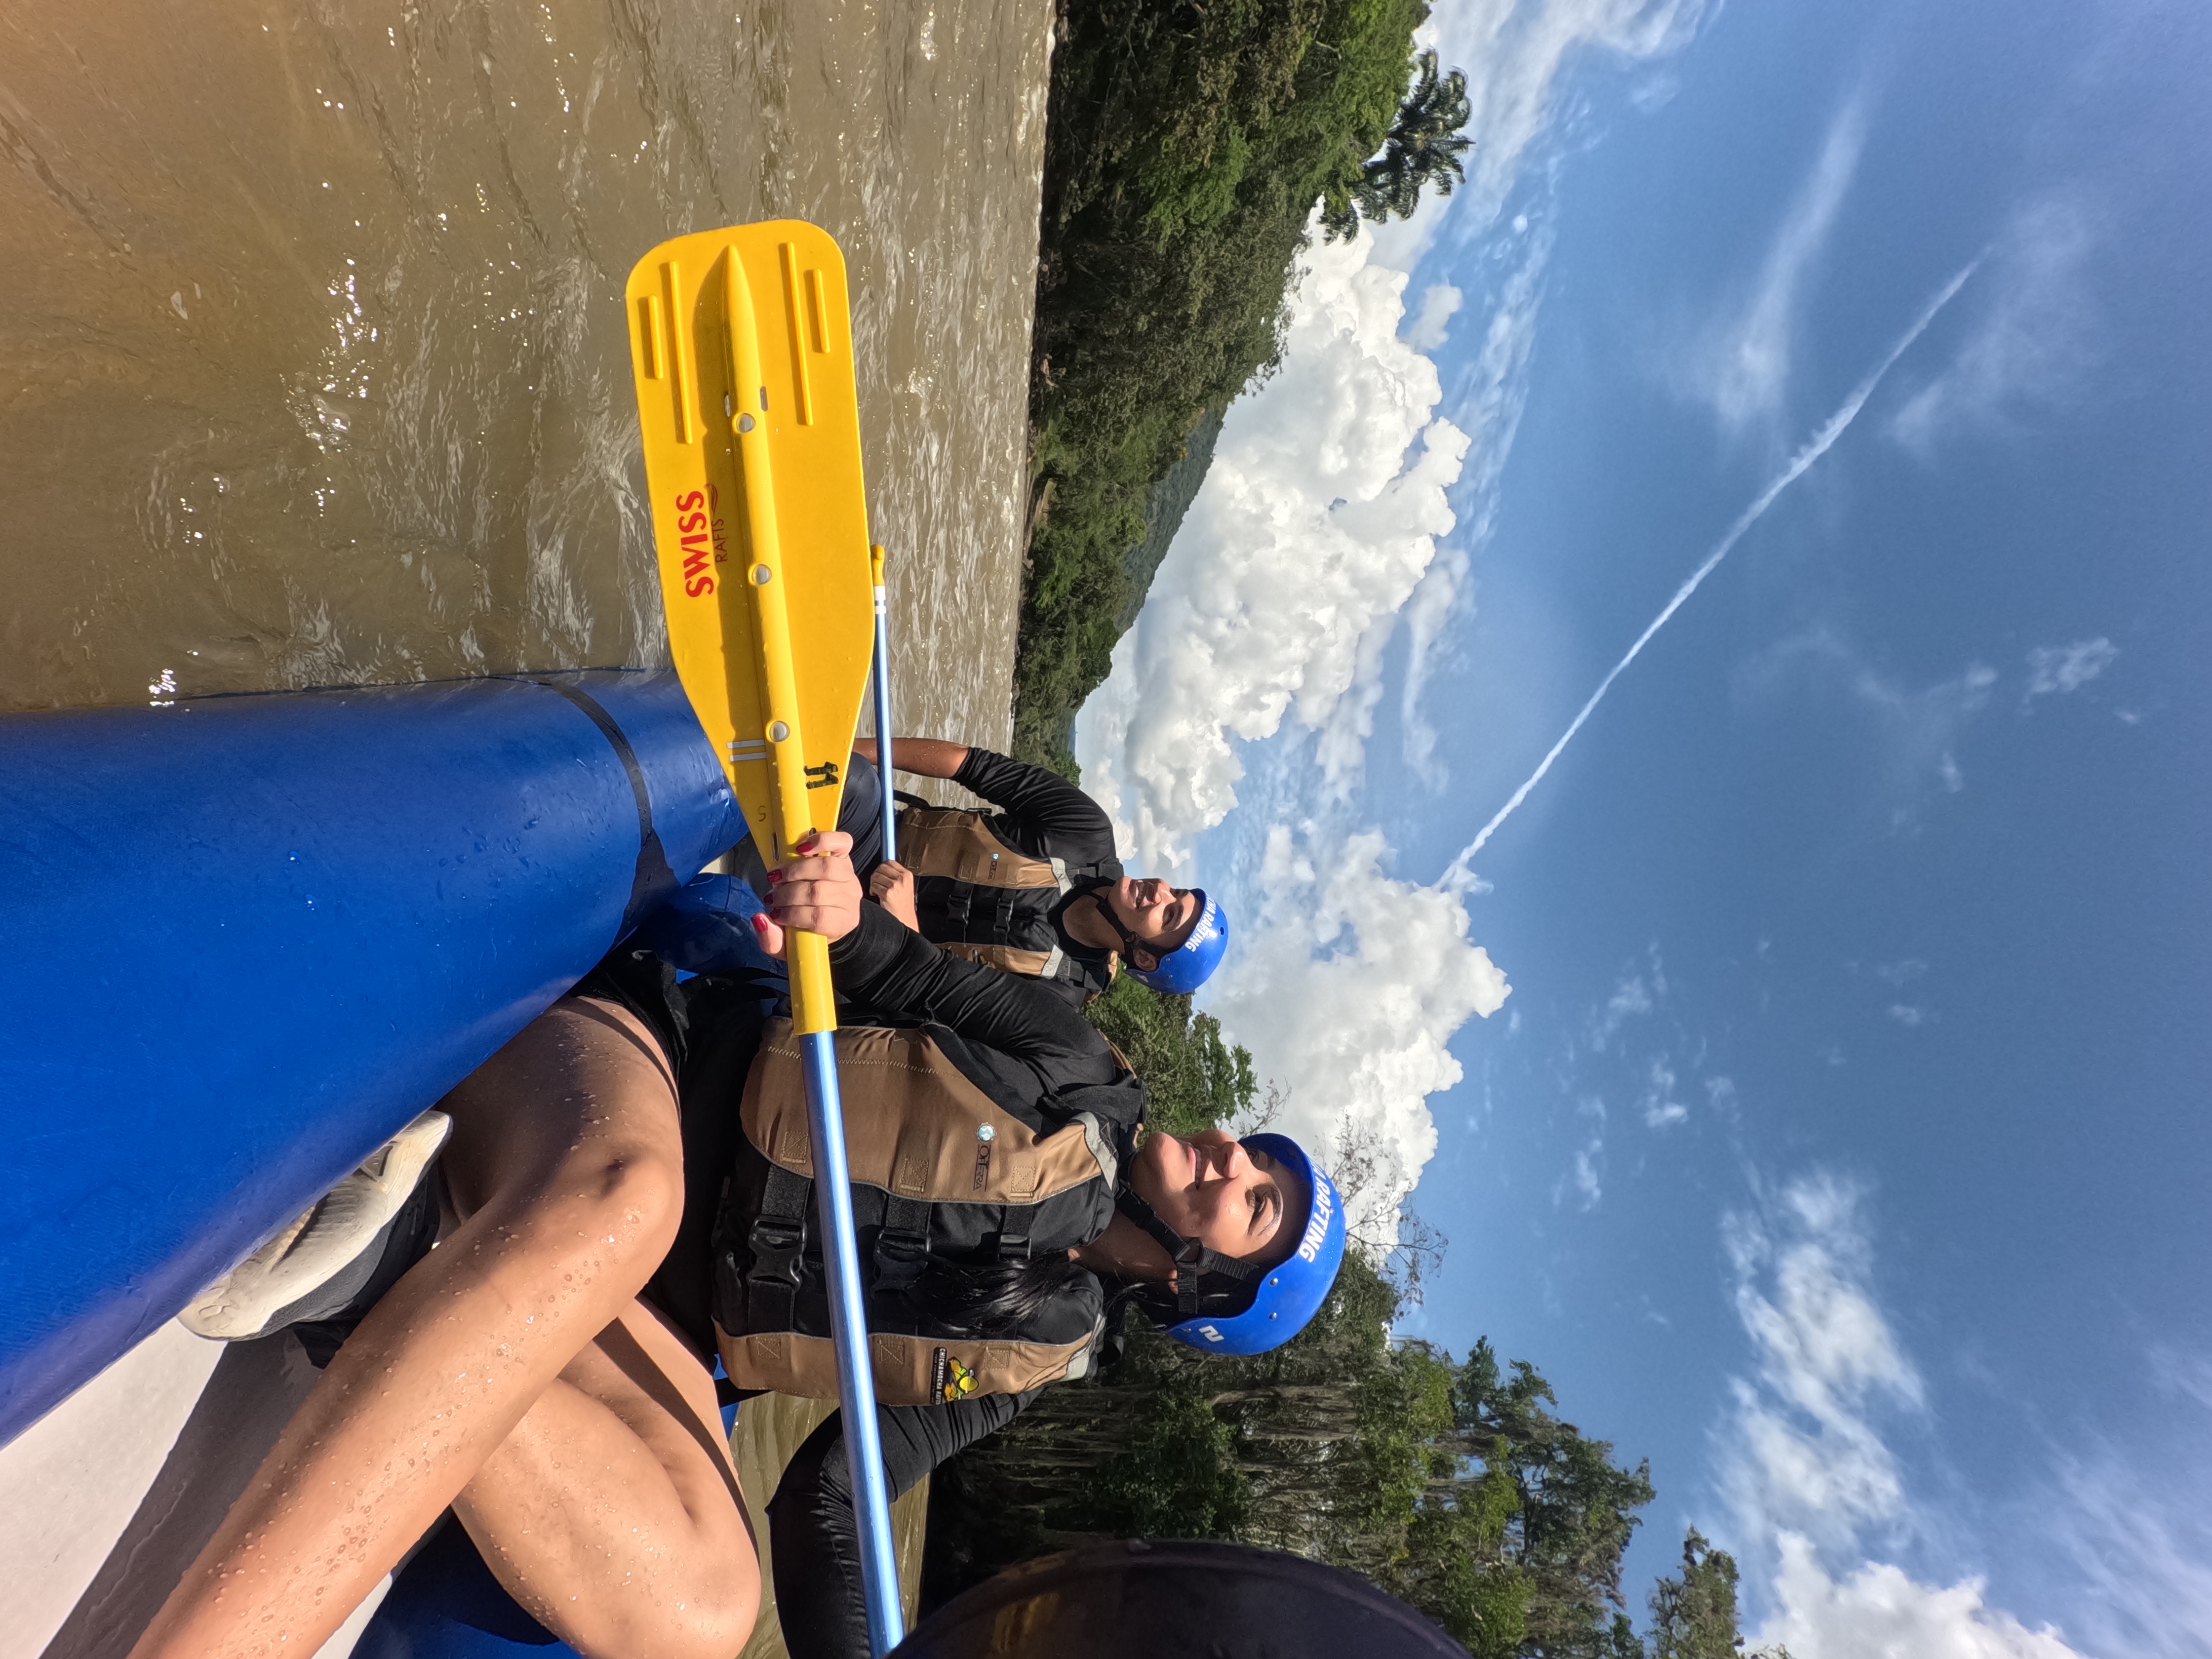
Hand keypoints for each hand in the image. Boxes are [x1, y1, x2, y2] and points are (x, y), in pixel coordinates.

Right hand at [751, 830, 862, 957]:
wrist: (833, 914)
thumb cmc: (809, 928)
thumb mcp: (790, 946)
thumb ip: (773, 941)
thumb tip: (760, 919)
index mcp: (841, 923)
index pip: (820, 917)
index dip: (794, 914)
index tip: (775, 914)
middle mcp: (850, 898)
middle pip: (820, 891)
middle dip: (789, 894)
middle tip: (773, 897)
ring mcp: (849, 876)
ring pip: (826, 867)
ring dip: (794, 871)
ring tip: (777, 877)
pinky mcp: (846, 856)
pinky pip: (842, 842)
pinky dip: (820, 841)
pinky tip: (800, 849)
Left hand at [867, 860, 918, 928]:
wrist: (905, 919)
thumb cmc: (903, 905)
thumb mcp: (905, 886)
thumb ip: (896, 875)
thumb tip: (883, 866)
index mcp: (907, 875)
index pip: (890, 862)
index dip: (882, 867)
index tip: (880, 872)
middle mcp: (902, 879)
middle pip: (881, 867)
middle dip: (876, 874)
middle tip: (876, 882)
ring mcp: (895, 885)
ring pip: (876, 876)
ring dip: (873, 883)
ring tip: (877, 890)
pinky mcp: (887, 893)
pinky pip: (874, 886)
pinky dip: (872, 890)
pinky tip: (876, 895)